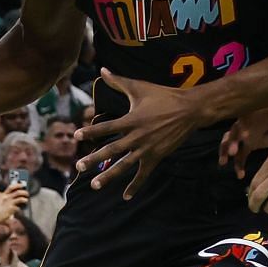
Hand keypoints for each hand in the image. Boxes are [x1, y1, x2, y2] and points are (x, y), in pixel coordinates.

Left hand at [72, 71, 210, 197]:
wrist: (190, 110)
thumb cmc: (164, 96)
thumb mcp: (140, 88)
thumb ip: (119, 82)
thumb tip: (102, 69)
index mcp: (130, 120)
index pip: (106, 127)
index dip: (91, 131)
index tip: (77, 136)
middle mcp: (136, 136)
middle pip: (111, 150)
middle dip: (94, 159)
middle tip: (78, 167)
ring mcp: (146, 149)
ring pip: (124, 165)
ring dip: (109, 176)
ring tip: (95, 185)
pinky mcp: (156, 157)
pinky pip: (143, 174)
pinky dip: (135, 186)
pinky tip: (125, 196)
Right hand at [218, 101, 267, 176]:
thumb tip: (267, 134)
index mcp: (255, 113)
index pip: (244, 119)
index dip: (242, 127)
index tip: (245, 135)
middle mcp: (247, 123)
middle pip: (234, 131)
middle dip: (230, 141)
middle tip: (232, 152)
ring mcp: (247, 134)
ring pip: (231, 143)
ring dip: (226, 152)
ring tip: (224, 163)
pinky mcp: (250, 144)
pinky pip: (240, 155)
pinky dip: (238, 164)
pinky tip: (240, 175)